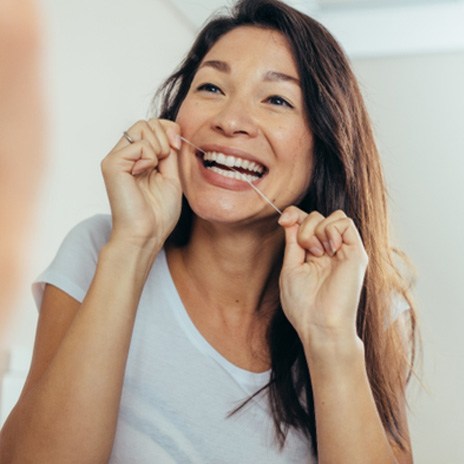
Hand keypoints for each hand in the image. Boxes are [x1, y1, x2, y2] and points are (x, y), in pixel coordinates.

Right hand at [101, 119, 181, 249]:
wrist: (147, 234)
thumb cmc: (158, 213)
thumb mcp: (172, 176)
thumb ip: (170, 152)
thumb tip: (172, 130)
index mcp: (138, 159)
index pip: (152, 126)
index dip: (168, 129)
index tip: (177, 146)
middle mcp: (124, 155)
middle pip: (147, 122)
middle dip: (165, 137)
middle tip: (165, 161)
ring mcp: (116, 158)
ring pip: (142, 127)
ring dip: (158, 147)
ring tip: (154, 170)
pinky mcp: (112, 164)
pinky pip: (139, 144)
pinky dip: (149, 158)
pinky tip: (143, 174)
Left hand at [278, 206, 367, 347]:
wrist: (320, 325)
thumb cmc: (303, 304)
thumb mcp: (291, 267)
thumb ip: (293, 241)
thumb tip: (290, 217)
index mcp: (313, 253)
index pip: (306, 220)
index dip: (294, 214)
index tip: (283, 221)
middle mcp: (330, 250)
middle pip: (317, 215)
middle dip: (304, 226)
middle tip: (306, 251)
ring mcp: (344, 250)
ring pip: (333, 216)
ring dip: (317, 229)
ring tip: (317, 253)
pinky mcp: (356, 253)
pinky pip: (345, 222)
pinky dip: (331, 229)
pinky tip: (328, 248)